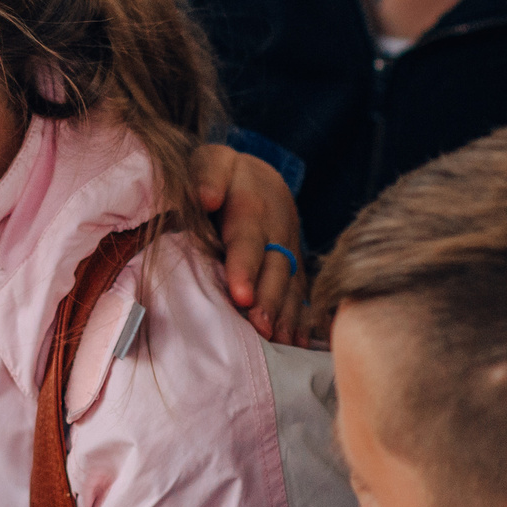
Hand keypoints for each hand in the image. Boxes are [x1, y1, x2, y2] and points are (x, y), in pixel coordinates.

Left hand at [191, 142, 312, 343]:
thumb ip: (207, 175)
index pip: (248, 237)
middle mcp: (277, 228)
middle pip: (275, 266)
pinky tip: (295, 344)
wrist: (257, 177)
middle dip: (268, 299)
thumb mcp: (210, 161)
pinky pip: (300, 293)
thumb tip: (205, 197)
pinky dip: (298, 319)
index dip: (245, 266)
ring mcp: (290, 249)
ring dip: (285, 313)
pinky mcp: (295, 267)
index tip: (239, 295)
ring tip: (277, 341)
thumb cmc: (220, 174)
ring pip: (290, 282)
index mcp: (252, 203)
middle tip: (260, 328)